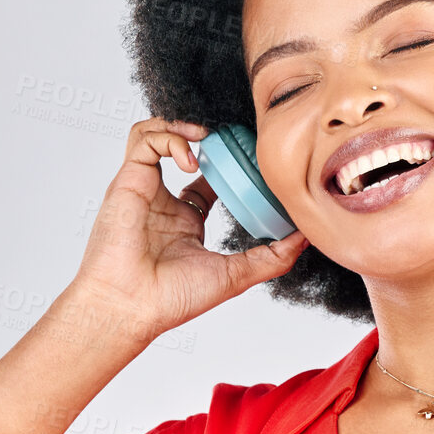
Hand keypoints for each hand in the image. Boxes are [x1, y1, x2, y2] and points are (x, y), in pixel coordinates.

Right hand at [71, 118, 308, 336]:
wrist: (131, 306)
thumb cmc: (171, 299)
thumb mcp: (236, 275)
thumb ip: (272, 257)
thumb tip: (306, 238)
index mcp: (184, 221)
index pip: (206, 180)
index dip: (229, 165)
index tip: (253, 161)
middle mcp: (162, 201)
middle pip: (182, 150)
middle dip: (209, 137)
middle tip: (236, 137)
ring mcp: (143, 188)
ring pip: (157, 135)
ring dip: (184, 127)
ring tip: (208, 137)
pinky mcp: (127, 180)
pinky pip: (143, 139)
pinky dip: (169, 137)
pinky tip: (190, 157)